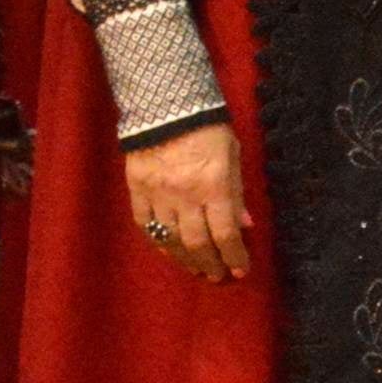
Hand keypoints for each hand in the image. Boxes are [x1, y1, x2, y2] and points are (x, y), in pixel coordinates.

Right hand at [124, 118, 251, 283]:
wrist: (166, 106)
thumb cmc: (209, 130)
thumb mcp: (233, 156)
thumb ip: (237, 192)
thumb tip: (245, 225)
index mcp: (213, 185)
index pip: (225, 233)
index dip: (234, 256)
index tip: (241, 270)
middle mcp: (185, 195)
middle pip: (197, 243)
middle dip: (210, 264)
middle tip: (218, 276)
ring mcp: (157, 194)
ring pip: (170, 240)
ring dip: (185, 260)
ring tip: (197, 269)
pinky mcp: (136, 190)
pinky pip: (145, 226)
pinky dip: (159, 243)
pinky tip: (170, 251)